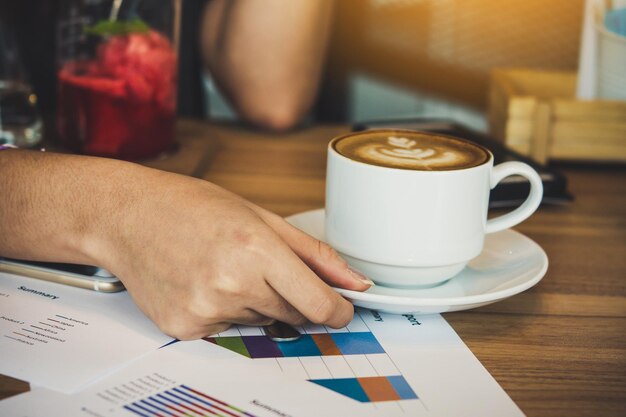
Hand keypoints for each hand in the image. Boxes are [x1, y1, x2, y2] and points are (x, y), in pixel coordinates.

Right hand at [95, 167, 371, 339]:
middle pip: (292, 314)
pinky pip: (228, 330)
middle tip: (258, 265)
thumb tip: (354, 281)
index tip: (340, 308)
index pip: (318, 304)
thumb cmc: (193, 207)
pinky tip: (202, 282)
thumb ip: (314, 254)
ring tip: (222, 267)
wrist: (130, 216)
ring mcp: (205, 309)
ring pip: (260, 321)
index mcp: (256, 249)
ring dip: (254, 301)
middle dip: (288, 295)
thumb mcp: (261, 217)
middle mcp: (232, 283)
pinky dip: (224, 311)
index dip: (337, 310)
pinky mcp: (185, 327)